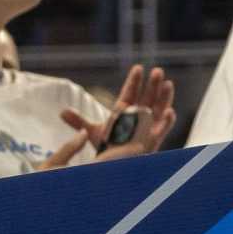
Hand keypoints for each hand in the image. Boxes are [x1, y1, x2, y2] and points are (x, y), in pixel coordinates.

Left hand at [47, 65, 178, 166]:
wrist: (112, 165)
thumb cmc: (106, 147)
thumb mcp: (92, 132)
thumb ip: (78, 121)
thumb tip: (62, 112)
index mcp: (125, 111)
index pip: (131, 93)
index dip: (135, 82)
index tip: (138, 68)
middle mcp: (138, 116)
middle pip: (147, 97)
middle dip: (153, 85)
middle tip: (157, 71)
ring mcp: (147, 127)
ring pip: (158, 109)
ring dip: (164, 97)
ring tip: (168, 83)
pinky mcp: (153, 140)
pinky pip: (162, 130)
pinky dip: (167, 122)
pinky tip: (170, 112)